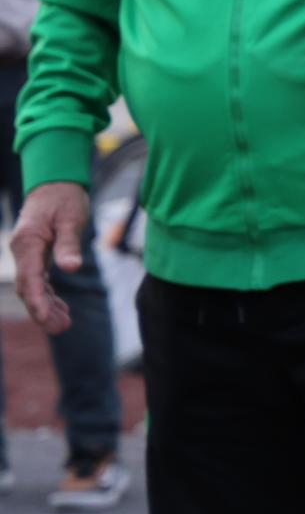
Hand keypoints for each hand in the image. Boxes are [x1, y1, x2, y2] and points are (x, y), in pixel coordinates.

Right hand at [10, 181, 90, 333]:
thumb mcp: (71, 219)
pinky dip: (49, 296)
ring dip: (46, 307)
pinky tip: (61, 310)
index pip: (30, 277)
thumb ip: (69, 244)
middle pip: (29, 287)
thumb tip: (71, 267)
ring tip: (63, 325)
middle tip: (60, 329)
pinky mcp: (37, 256)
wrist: (55, 184)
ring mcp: (28, 254)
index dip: (37, 300)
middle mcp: (23, 251)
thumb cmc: (64, 199)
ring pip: (34, 287)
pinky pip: (40, 280)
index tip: (46, 318)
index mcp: (28, 242)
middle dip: (42, 310)